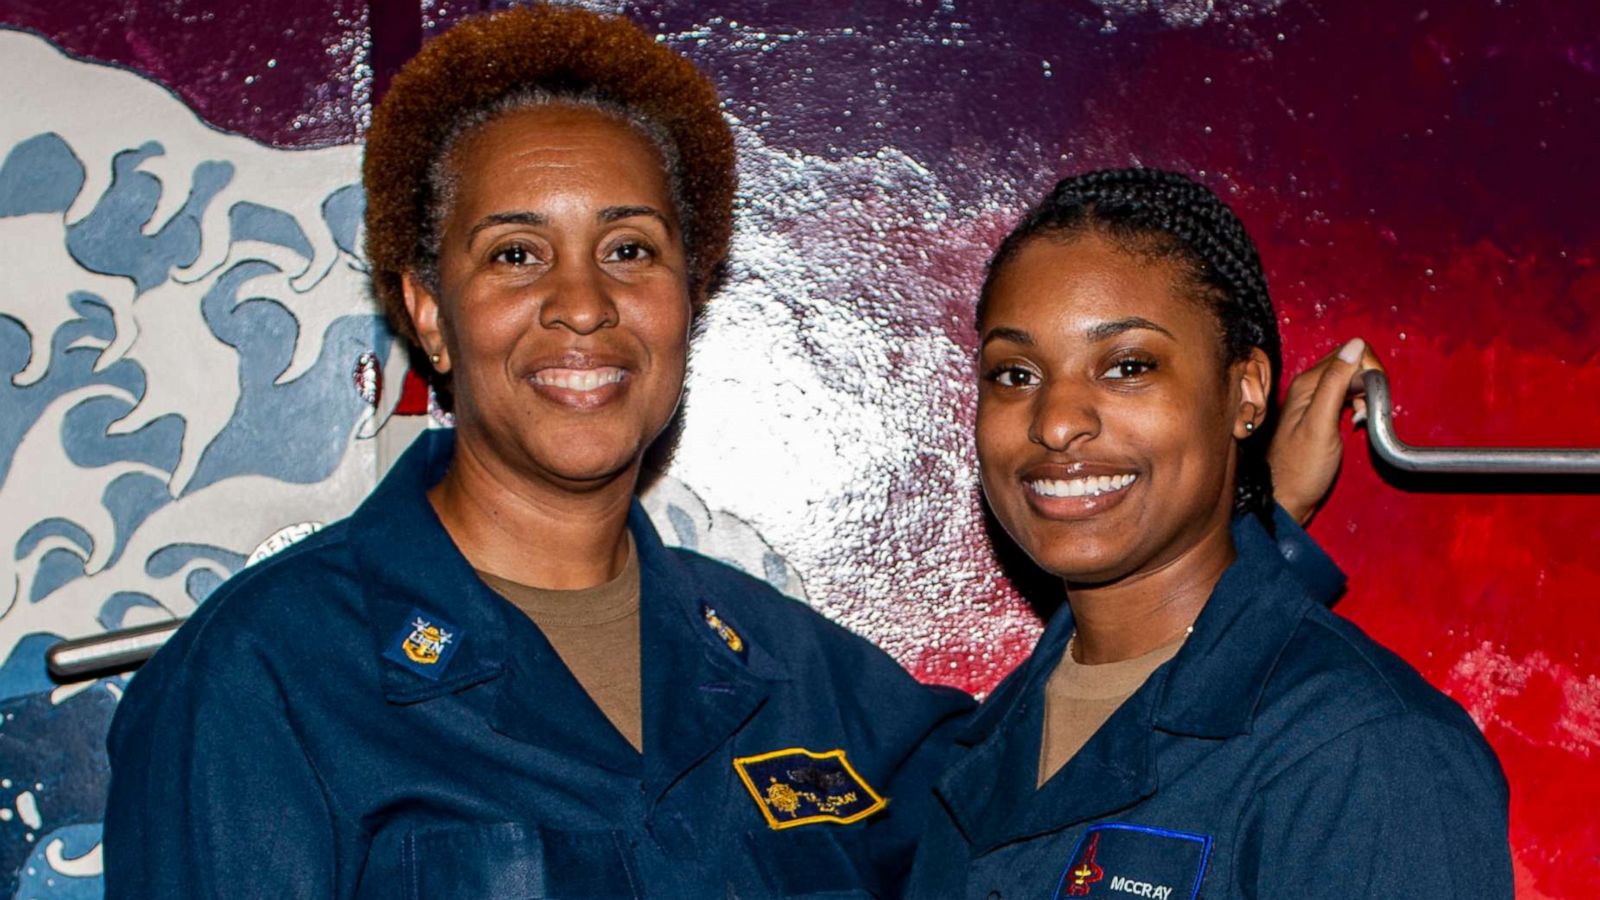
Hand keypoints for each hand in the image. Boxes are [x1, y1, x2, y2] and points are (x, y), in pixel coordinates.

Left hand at [1270, 337, 1384, 524]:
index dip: (1369, 370)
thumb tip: (1355, 346)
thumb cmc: (1300, 469)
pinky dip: (1360, 404)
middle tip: (1368, 408)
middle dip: (1370, 380)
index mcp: (1307, 383)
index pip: (1349, 352)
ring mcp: (1315, 400)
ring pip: (1352, 379)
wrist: (1287, 498)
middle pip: (1351, 362)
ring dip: (1367, 393)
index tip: (1373, 395)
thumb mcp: (1321, 424)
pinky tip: (1358, 421)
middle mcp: (1309, 386)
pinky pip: (1348, 395)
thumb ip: (1335, 384)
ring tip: (1362, 417)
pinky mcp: (1323, 413)